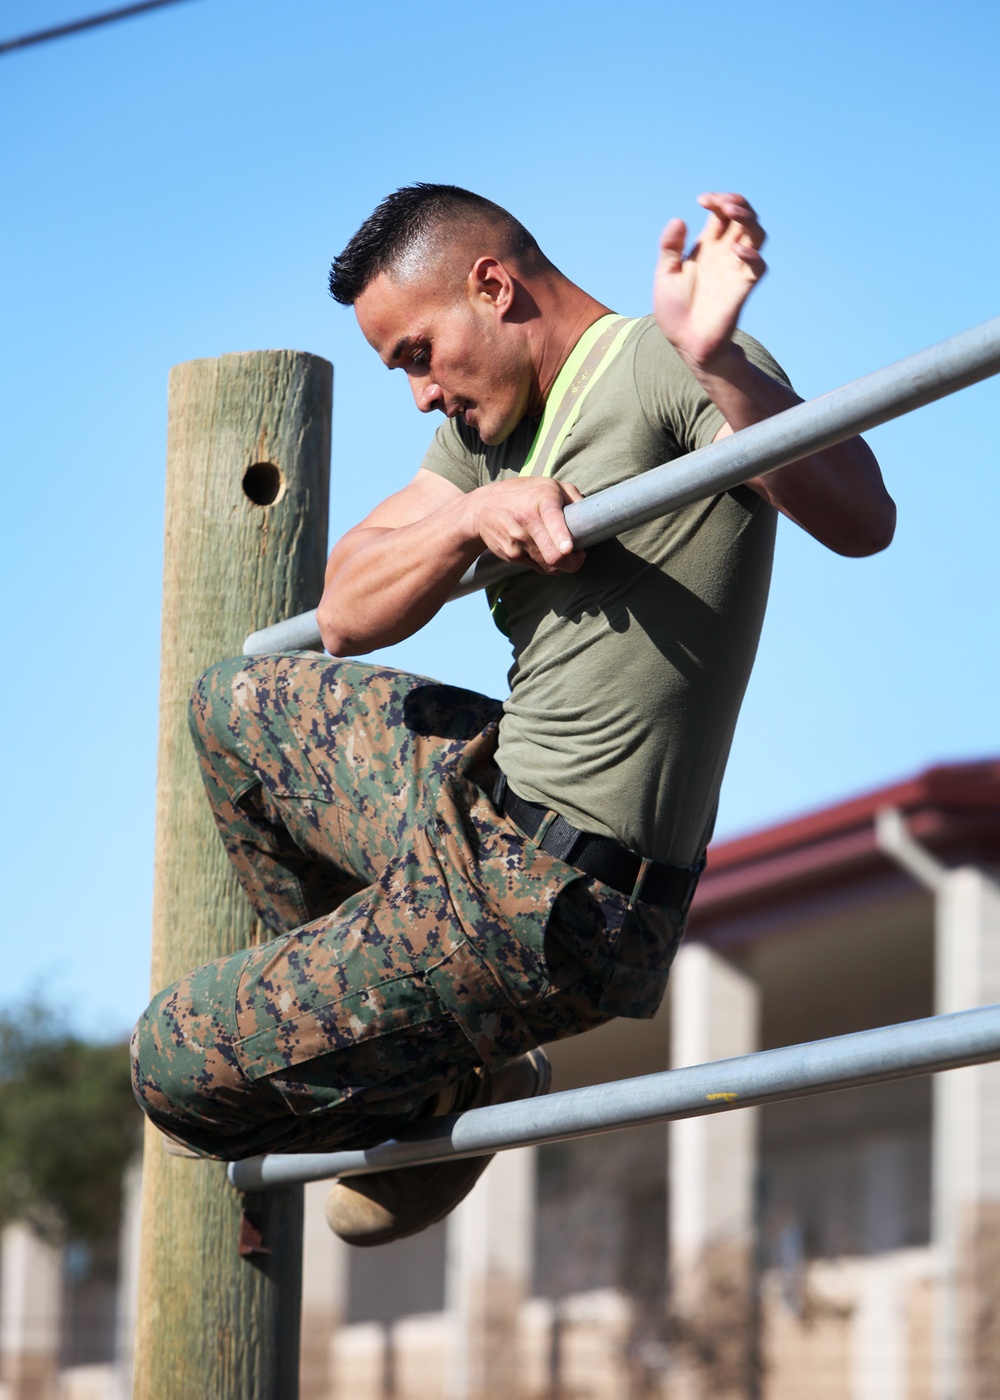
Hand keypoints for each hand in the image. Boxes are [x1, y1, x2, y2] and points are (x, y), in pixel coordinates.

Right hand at [467, 477, 585, 573]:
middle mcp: (527, 520)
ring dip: (561, 564)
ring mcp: (517, 541)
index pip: (551, 519)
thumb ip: (573, 496)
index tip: (568, 549)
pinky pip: (537, 567)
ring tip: (562, 551)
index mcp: (541, 500)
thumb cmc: (523, 494)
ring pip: (548, 566)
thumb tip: (591, 515)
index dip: (561, 538)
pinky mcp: (511, 555)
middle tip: (578, 556)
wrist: (481, 509)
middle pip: (554, 556)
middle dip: (572, 563)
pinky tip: (542, 549)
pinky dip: (545, 563)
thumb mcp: (549, 484)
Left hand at [653, 192, 766, 370]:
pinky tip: (736, 250)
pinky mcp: (742, 288)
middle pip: (744, 217)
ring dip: (748, 218)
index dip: (718, 200)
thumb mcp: (665, 275)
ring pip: (756, 234)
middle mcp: (725, 254)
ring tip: (731, 212)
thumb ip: (670, 248)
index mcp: (708, 247)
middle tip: (720, 203)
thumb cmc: (675, 311)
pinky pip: (758, 266)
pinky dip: (752, 254)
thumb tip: (679, 219)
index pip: (722, 213)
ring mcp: (736, 269)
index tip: (702, 200)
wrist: (686, 343)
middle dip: (736, 202)